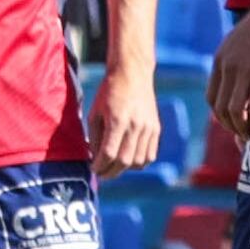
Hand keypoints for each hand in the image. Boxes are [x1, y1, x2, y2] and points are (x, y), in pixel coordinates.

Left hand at [88, 59, 163, 175]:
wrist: (132, 74)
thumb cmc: (108, 92)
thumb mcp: (95, 112)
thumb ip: (95, 137)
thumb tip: (95, 158)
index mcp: (118, 121)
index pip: (109, 154)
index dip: (99, 166)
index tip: (93, 168)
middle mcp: (136, 126)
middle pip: (124, 161)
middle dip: (110, 172)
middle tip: (101, 173)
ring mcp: (149, 128)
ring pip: (139, 161)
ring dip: (124, 169)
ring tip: (113, 166)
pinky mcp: (156, 129)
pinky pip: (150, 155)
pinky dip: (139, 162)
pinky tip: (128, 160)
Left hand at [205, 0, 249, 147]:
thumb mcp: (240, 42)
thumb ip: (236, 59)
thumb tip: (240, 75)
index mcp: (220, 61)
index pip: (212, 97)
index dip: (220, 115)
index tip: (233, 123)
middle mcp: (227, 68)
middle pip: (220, 108)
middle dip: (231, 127)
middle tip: (244, 137)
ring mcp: (243, 71)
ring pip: (235, 110)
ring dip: (242, 129)